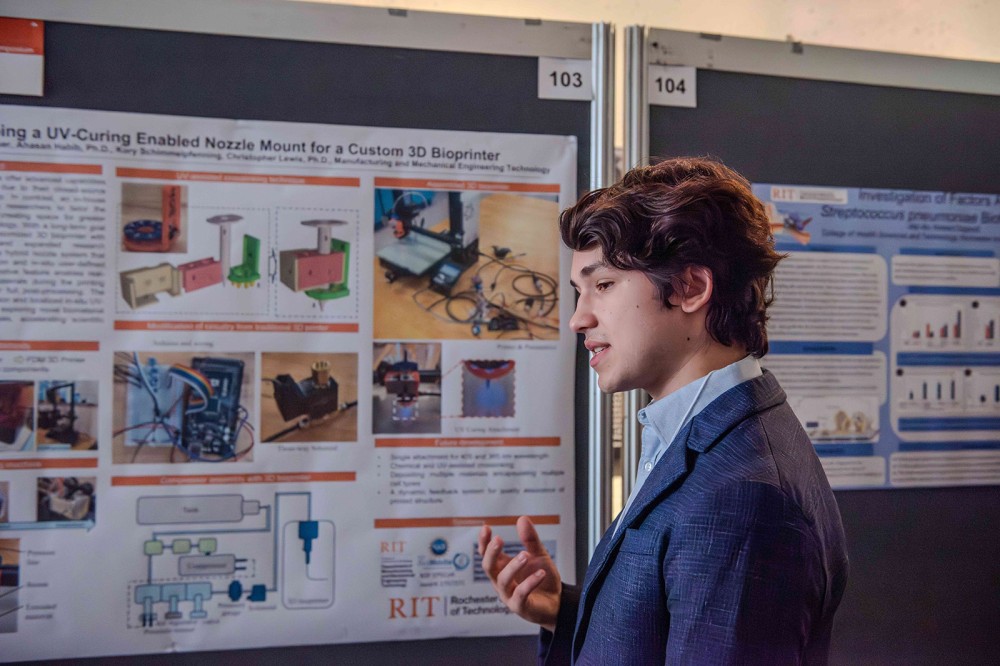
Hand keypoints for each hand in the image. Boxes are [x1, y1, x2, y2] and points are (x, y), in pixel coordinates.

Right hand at [478, 515, 561, 631]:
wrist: (557, 602)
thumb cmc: (542, 578)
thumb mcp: (538, 555)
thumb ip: (530, 539)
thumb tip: (522, 518)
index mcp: (502, 567)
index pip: (486, 555)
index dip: (483, 542)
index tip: (486, 528)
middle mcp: (501, 581)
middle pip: (488, 567)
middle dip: (491, 553)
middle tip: (499, 539)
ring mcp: (508, 595)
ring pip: (503, 580)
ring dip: (513, 566)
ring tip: (525, 555)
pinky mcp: (520, 607)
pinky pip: (520, 594)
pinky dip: (529, 582)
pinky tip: (541, 573)